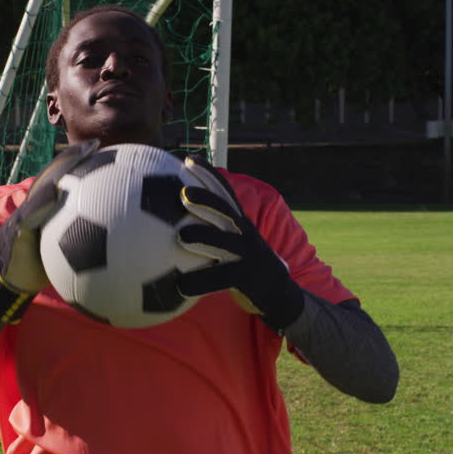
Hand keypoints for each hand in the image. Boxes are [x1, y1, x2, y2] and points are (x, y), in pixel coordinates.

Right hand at [0, 139, 98, 293]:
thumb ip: (84, 242)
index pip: (63, 181)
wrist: (14, 287)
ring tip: (74, 160)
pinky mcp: (15, 233)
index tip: (100, 148)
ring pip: (39, 190)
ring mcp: (23, 218)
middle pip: (50, 177)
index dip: (78, 164)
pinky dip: (40, 204)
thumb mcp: (66, 255)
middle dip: (68, 159)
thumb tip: (121, 243)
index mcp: (47, 211)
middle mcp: (34, 208)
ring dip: (56, 173)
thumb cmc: (43, 270)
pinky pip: (27, 216)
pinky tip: (54, 194)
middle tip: (91, 145)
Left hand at [177, 156, 304, 331]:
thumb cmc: (245, 265)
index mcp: (239, 222)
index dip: (208, 174)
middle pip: (226, 212)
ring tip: (181, 236)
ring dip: (204, 237)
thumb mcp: (233, 242)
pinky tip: (180, 286)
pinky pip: (221, 279)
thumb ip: (211, 230)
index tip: (188, 159)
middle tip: (184, 193)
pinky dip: (200, 282)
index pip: (224, 192)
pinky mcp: (247, 278)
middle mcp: (245, 234)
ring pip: (226, 244)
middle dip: (207, 200)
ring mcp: (248, 255)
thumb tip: (173, 221)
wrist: (279, 294)